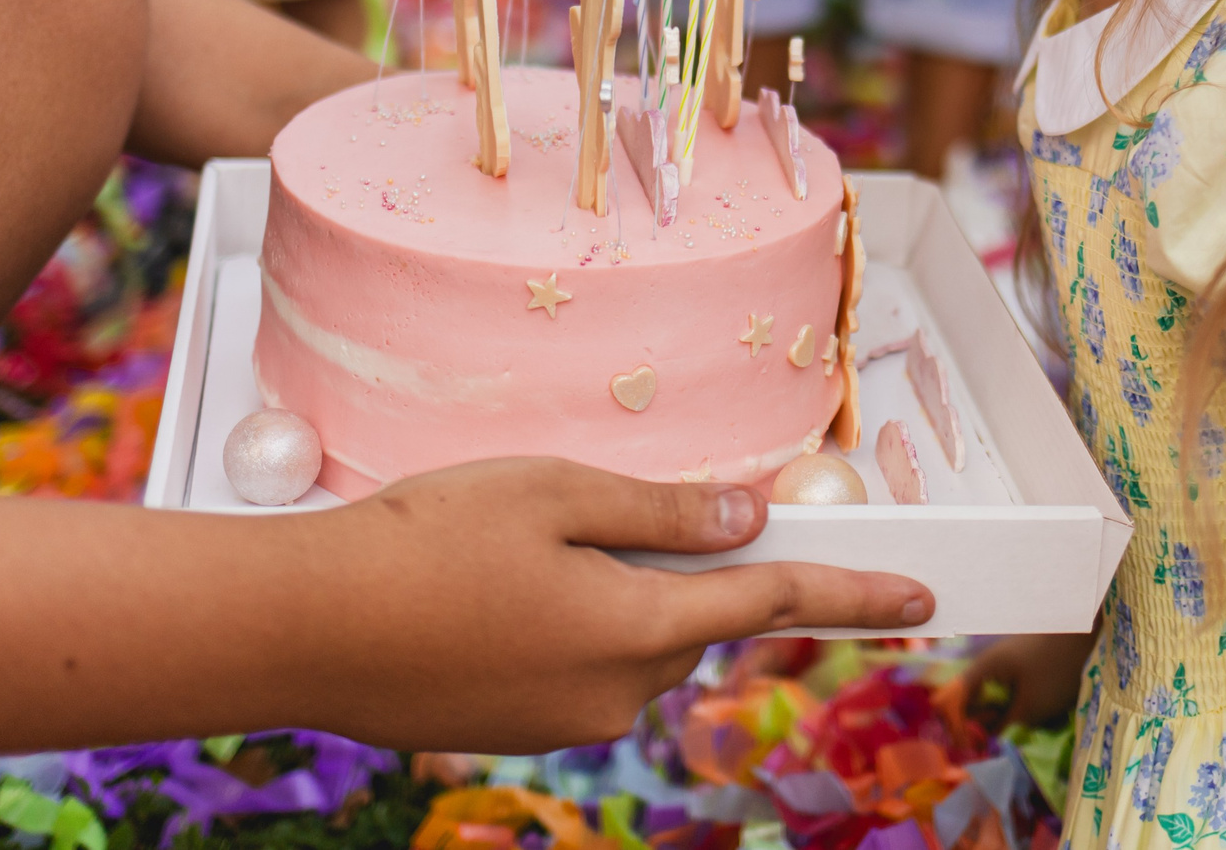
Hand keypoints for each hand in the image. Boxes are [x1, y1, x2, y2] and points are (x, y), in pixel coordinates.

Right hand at [306, 458, 931, 751]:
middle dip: (662, 565)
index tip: (922, 597)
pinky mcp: (517, 733)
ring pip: (629, 644)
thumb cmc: (423, 538)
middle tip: (574, 512)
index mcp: (635, 627)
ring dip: (604, 595)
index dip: (851, 591)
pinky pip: (577, 670)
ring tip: (500, 549)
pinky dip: (557, 626)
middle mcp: (614, 694)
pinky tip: (481, 593)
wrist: (303, 627)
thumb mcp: (549, 491)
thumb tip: (747, 520)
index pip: (769, 599)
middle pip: (687, 618)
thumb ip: (660, 510)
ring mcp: (563, 724)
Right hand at [952, 630, 1094, 731]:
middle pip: (968, 701)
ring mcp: (1005, 666)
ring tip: (1017, 731)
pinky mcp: (1021, 669)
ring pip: (989, 700)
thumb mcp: (1031, 707)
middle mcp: (988, 666)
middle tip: (996, 741)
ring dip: (997, 719)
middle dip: (977, 725)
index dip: (957, 726)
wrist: (1087, 634)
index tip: (975, 747)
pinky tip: (1030, 719)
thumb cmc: (1057, 669)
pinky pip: (1006, 694)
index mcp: (983, 669)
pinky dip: (1012, 710)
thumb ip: (1005, 728)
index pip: (951, 700)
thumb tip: (988, 745)